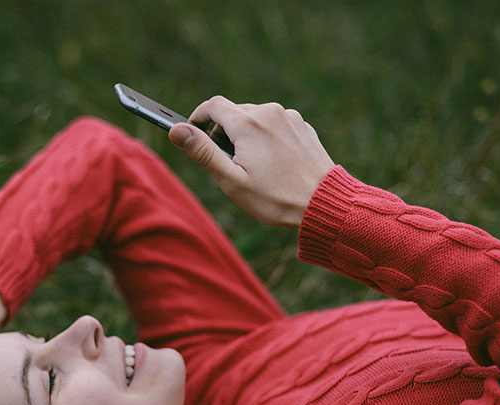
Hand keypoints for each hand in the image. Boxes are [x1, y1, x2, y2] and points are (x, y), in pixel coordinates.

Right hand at [169, 97, 333, 226]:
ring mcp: (289, 118)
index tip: (192, 132)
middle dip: (223, 133)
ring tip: (254, 168)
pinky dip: (267, 139)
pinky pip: (275, 126)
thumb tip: (176, 130)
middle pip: (234, 113)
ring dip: (246, 137)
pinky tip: (274, 165)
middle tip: (227, 164)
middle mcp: (269, 112)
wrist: (323, 203)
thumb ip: (203, 152)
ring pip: (255, 119)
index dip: (198, 117)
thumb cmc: (274, 197)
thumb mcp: (231, 180)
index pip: (212, 106)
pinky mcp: (303, 126)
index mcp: (248, 123)